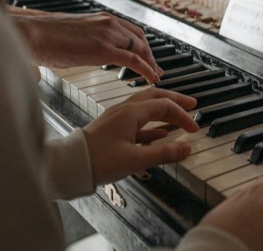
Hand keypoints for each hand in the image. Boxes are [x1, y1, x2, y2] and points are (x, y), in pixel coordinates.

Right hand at [10, 8, 161, 83]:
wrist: (32, 33)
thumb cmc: (43, 37)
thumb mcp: (71, 36)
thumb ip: (82, 42)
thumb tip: (77, 53)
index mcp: (101, 19)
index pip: (131, 30)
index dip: (142, 44)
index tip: (147, 55)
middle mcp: (109, 23)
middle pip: (140, 39)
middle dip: (150, 54)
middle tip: (156, 68)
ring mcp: (108, 35)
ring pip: (140, 48)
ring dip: (151, 63)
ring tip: (156, 76)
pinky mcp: (104, 49)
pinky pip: (133, 60)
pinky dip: (146, 69)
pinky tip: (151, 78)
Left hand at [83, 88, 197, 184]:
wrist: (68, 166)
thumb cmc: (98, 161)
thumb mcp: (135, 160)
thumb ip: (163, 153)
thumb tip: (187, 148)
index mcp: (131, 113)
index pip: (165, 106)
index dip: (183, 116)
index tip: (194, 128)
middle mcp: (124, 110)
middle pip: (156, 97)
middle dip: (175, 100)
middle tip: (192, 104)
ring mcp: (117, 118)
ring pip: (146, 107)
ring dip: (164, 109)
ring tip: (178, 117)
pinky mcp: (112, 128)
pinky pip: (137, 120)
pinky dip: (152, 123)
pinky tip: (159, 133)